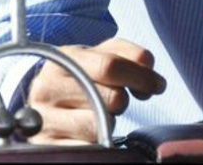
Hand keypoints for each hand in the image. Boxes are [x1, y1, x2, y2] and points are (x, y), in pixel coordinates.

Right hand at [27, 37, 166, 144]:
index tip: (159, 85)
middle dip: (126, 99)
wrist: (45, 102)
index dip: (141, 76)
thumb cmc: (82, 74)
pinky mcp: (46, 146)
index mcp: (64, 58)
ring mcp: (43, 120)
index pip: (111, 65)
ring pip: (100, 125)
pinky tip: (91, 131)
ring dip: (110, 121)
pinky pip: (88, 147)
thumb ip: (129, 54)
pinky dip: (98, 141)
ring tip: (100, 112)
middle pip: (111, 97)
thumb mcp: (101, 54)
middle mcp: (48, 88)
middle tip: (124, 100)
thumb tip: (149, 68)